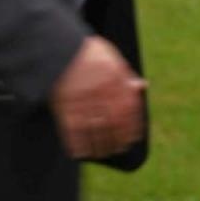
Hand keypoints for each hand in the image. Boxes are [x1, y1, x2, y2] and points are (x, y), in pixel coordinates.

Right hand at [49, 35, 146, 159]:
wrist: (58, 47)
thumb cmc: (86, 52)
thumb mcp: (111, 57)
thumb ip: (126, 74)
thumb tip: (142, 86)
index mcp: (115, 78)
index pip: (128, 108)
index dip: (131, 126)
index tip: (133, 138)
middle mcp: (101, 90)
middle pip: (113, 122)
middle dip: (117, 140)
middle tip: (119, 149)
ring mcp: (82, 99)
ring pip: (94, 130)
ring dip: (100, 145)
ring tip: (103, 154)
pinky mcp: (64, 106)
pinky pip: (72, 130)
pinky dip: (77, 144)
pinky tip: (81, 153)